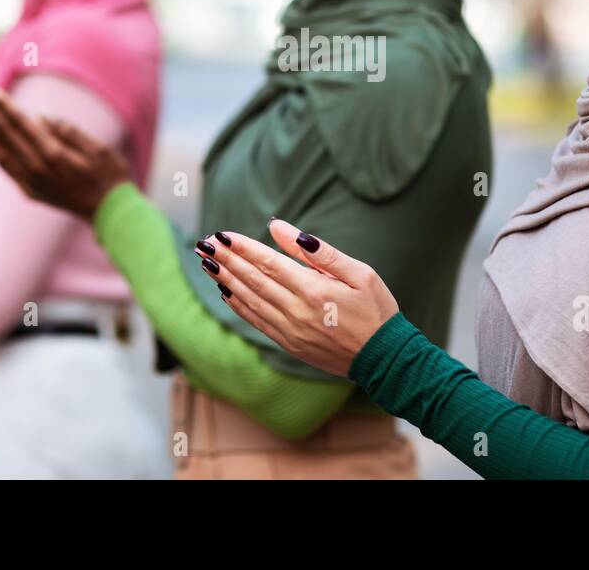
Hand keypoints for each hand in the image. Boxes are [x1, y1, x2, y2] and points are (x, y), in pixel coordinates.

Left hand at [0, 79, 128, 221]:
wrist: (111, 215)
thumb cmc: (110, 176)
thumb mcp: (99, 149)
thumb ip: (70, 132)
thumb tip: (40, 116)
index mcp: (54, 153)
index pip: (17, 120)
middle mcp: (36, 167)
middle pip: (1, 130)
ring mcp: (30, 180)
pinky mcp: (29, 190)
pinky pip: (3, 164)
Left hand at [193, 221, 399, 376]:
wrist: (385, 359)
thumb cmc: (376, 310)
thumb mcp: (359, 273)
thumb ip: (319, 251)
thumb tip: (281, 229)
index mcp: (314, 290)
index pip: (268, 262)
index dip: (243, 247)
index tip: (222, 234)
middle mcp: (297, 311)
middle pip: (253, 280)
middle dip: (226, 260)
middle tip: (204, 244)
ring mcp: (291, 331)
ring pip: (250, 301)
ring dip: (226, 280)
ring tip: (208, 263)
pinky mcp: (290, 345)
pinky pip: (257, 322)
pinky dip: (239, 306)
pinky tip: (226, 292)